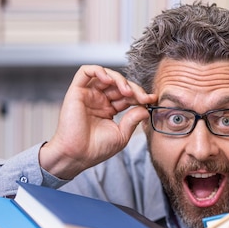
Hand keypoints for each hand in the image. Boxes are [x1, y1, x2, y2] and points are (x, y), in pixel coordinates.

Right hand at [40, 65, 155, 178]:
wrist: (77, 156)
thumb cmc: (96, 149)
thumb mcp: (121, 134)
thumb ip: (133, 119)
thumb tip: (146, 108)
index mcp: (109, 109)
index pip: (127, 96)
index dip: (140, 95)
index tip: (152, 100)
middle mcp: (99, 100)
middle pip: (119, 84)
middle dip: (134, 89)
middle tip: (143, 97)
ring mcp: (88, 95)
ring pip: (106, 76)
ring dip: (120, 80)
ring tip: (128, 92)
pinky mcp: (76, 92)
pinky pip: (86, 72)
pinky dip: (99, 71)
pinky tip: (109, 80)